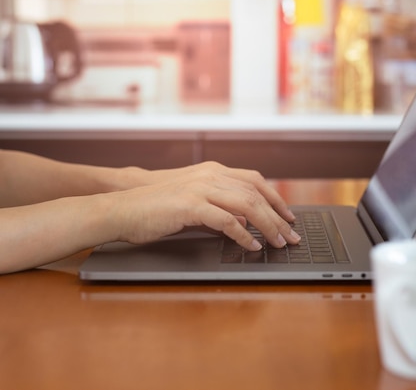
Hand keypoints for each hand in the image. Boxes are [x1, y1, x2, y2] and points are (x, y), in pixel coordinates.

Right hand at [108, 162, 299, 249]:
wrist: (122, 209)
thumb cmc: (156, 208)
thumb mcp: (194, 201)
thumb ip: (219, 205)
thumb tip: (246, 221)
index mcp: (213, 171)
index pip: (256, 180)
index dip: (276, 198)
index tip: (290, 216)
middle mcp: (211, 175)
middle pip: (257, 193)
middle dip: (279, 216)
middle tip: (291, 236)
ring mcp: (201, 188)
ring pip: (247, 205)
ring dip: (268, 226)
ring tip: (278, 243)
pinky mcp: (190, 205)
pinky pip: (227, 221)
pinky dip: (244, 235)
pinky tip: (253, 246)